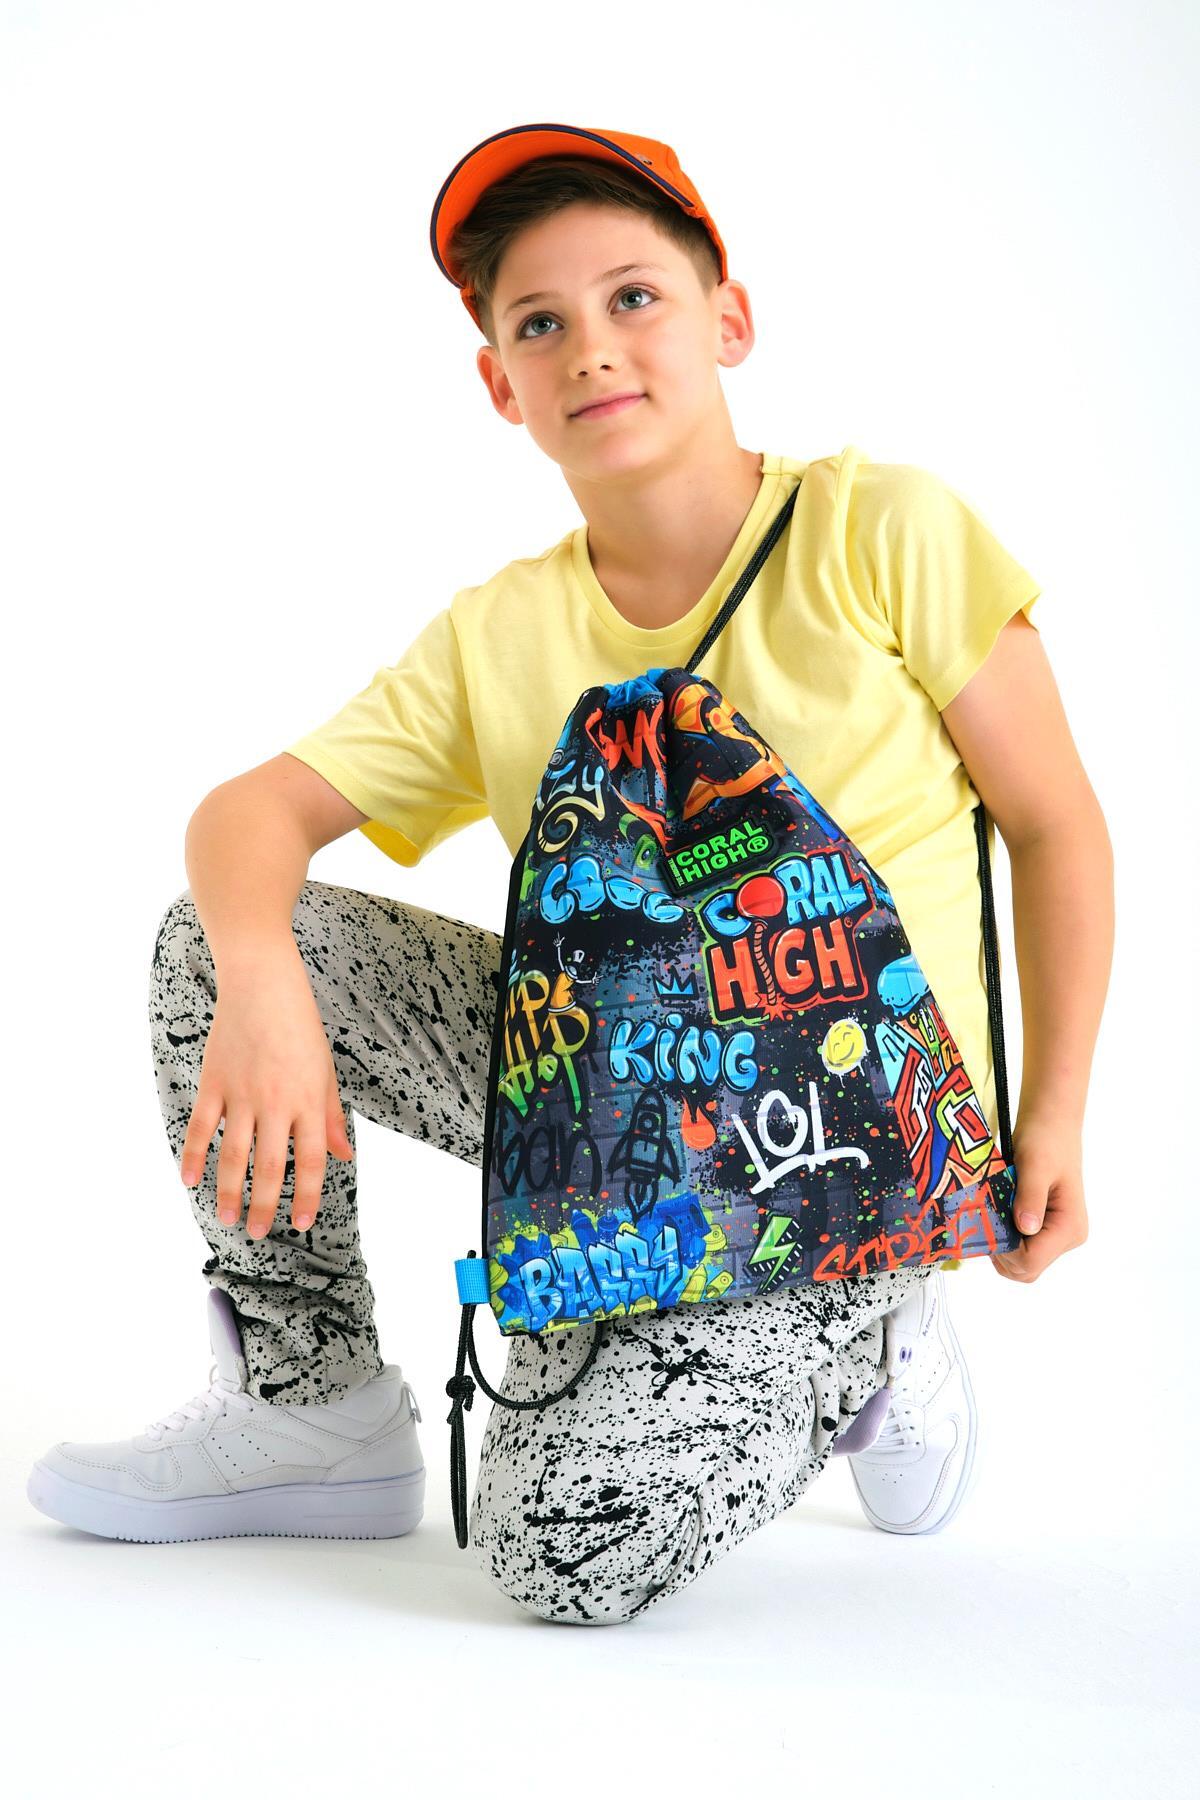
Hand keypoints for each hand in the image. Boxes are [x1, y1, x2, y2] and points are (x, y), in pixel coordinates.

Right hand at [177, 944, 352, 1238]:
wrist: (263, 982)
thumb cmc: (299, 1025)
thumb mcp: (326, 1069)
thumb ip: (331, 1115)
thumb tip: (344, 1155)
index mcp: (308, 1101)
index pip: (310, 1162)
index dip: (306, 1196)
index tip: (300, 1223)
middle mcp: (276, 1103)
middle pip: (269, 1167)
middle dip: (263, 1206)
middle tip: (257, 1233)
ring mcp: (241, 1094)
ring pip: (233, 1156)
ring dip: (229, 1191)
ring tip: (226, 1218)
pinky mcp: (214, 1082)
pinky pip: (201, 1127)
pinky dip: (194, 1155)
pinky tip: (189, 1180)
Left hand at [991, 1111, 1088, 1282]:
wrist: (1051, 1124)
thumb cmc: (1045, 1139)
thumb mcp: (1034, 1165)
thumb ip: (1030, 1197)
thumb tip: (1026, 1228)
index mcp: (1070, 1227)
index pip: (1031, 1260)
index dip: (1004, 1248)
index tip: (989, 1222)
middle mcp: (1067, 1237)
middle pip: (1026, 1269)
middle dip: (1000, 1251)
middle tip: (987, 1219)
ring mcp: (1056, 1234)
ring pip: (1021, 1264)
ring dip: (1000, 1245)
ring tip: (993, 1214)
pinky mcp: (1045, 1228)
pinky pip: (1020, 1248)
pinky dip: (1003, 1238)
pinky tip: (998, 1214)